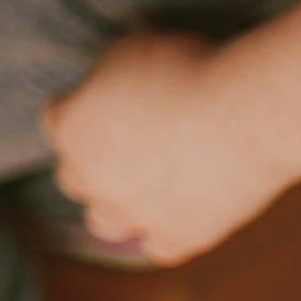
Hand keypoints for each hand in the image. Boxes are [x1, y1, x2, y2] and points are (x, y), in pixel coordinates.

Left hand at [41, 32, 300, 264]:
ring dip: (116, 205)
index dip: (80, 110)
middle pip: (72, 176)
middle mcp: (90, 178)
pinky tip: (178, 214)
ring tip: (144, 187)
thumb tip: (108, 91)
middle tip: (124, 145)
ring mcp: (133, 214)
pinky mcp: (179, 238)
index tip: (105, 103)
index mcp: (70, 129)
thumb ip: (105, 80)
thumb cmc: (186, 68)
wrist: (245, 113)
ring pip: (103, 221)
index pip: (55, 121)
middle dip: (91, 161)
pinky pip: (156, 248)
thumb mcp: (127, 52)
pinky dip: (163, 233)